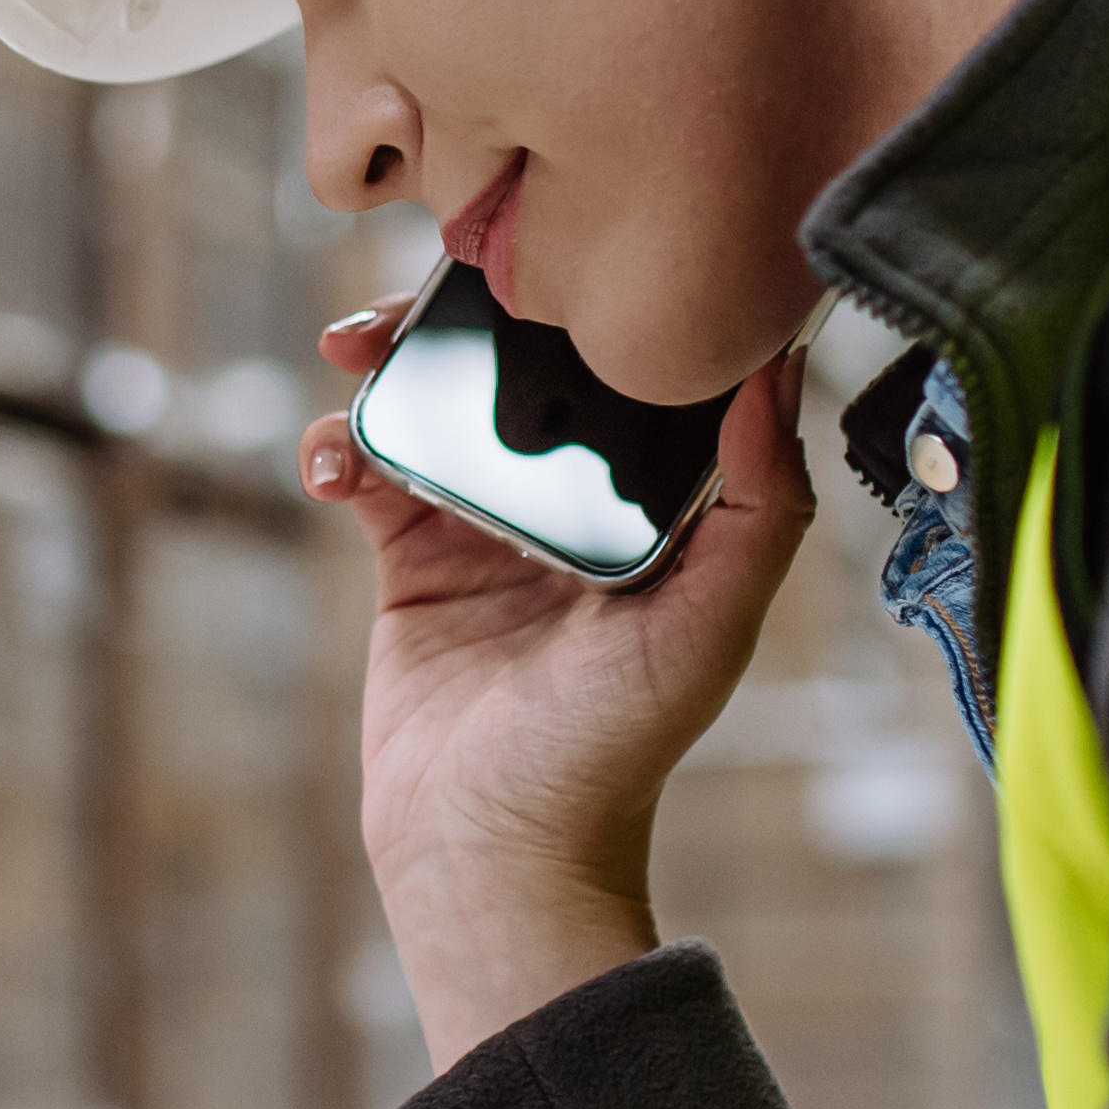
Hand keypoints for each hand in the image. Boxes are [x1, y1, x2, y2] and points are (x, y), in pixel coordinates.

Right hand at [304, 305, 814, 1069]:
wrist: (491, 853)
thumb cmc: (613, 754)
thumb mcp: (708, 626)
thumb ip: (762, 503)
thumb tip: (778, 366)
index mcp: (656, 503)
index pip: (626, 371)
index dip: (586, 303)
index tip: (540, 256)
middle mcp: (575, 501)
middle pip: (518, 368)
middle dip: (461, 316)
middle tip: (412, 291)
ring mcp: (489, 525)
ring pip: (436, 403)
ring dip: (390, 366)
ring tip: (352, 355)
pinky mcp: (413, 561)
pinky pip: (371, 471)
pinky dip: (341, 446)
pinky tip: (331, 462)